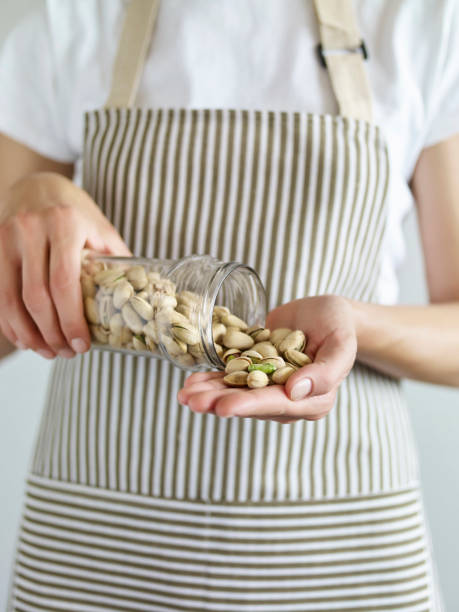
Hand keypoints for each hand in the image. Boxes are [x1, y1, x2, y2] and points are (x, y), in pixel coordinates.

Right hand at [0, 172, 130, 358]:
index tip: (82, 344)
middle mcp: (31, 229)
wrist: (38, 185)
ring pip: (10, 300)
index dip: (71, 320)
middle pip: (36, 296)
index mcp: (65, 224)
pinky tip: (26, 338)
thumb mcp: (101, 230)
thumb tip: (136, 303)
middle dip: (52, 333)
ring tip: (49, 352)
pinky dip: (10, 322)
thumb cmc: (76, 213)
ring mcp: (7, 238)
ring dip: (29, 334)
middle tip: (68, 353)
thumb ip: (115, 263)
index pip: (64, 282)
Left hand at [178, 295, 356, 422]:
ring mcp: (271, 386)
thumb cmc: (339, 325)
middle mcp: (290, 399)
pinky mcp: (257, 371)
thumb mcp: (341, 343)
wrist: (327, 312)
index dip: (249, 405)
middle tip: (193, 401)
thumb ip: (326, 372)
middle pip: (251, 403)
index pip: (278, 404)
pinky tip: (191, 383)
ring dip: (210, 394)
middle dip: (220, 402)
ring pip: (237, 393)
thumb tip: (295, 392)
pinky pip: (232, 379)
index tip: (223, 407)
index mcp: (314, 399)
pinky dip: (211, 381)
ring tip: (184, 394)